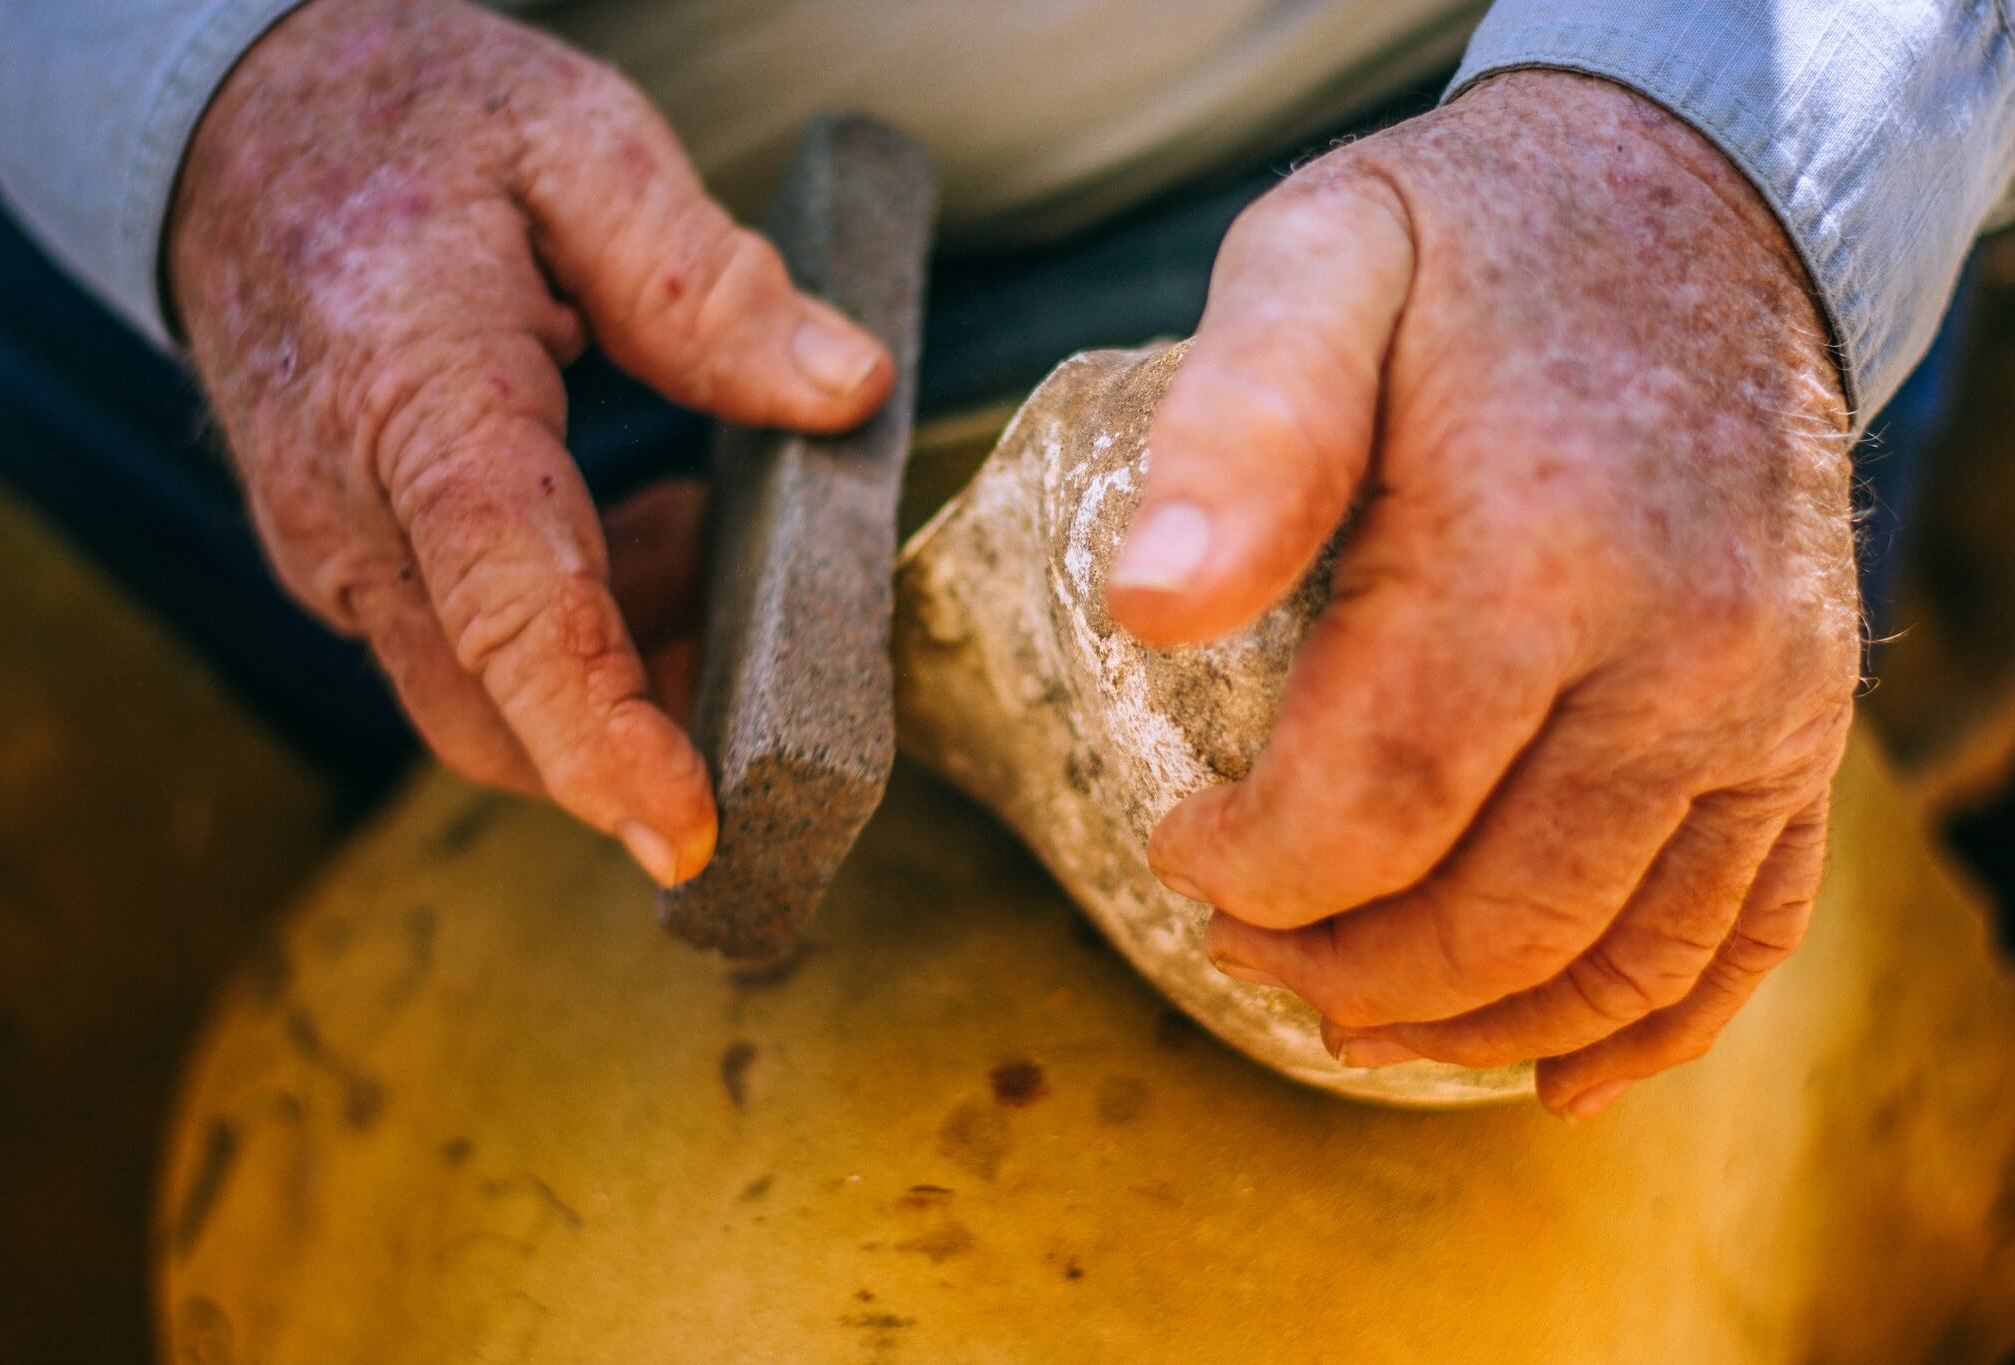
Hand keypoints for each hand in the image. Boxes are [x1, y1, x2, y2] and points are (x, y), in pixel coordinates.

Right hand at [168, 0, 891, 885]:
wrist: (236, 125)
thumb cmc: (410, 121)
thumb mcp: (576, 143)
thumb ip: (706, 279)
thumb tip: (844, 392)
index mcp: (415, 396)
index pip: (506, 608)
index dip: (601, 736)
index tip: (689, 832)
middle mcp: (352, 507)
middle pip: (492, 704)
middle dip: (638, 745)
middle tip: (776, 698)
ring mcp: (338, 550)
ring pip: (485, 696)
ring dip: (622, 675)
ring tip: (707, 542)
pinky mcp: (353, 561)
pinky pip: (471, 649)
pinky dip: (581, 632)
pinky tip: (647, 532)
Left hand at [1107, 72, 1857, 1117]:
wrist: (1692, 207)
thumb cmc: (1473, 248)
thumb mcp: (1324, 259)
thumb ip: (1238, 427)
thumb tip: (1147, 606)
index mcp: (1541, 551)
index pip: (1377, 806)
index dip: (1255, 868)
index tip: (1177, 845)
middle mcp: (1688, 651)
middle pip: (1497, 913)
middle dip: (1341, 964)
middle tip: (1236, 939)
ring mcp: (1768, 703)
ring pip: (1619, 956)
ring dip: (1468, 1022)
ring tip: (1347, 1013)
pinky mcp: (1806, 725)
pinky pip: (1750, 928)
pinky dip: (1652, 1026)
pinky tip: (1553, 1073)